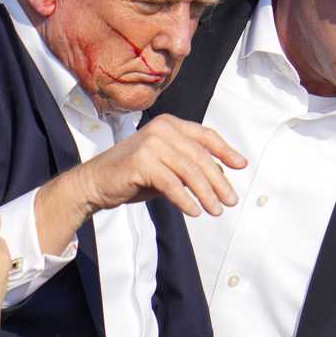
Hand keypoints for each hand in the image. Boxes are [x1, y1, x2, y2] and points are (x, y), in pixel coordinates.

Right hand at [34, 114, 245, 253]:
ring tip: (216, 211)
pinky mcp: (141, 162)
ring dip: (206, 194)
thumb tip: (221, 177)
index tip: (241, 165)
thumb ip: (189, 166)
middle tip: (231, 201)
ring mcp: (150, 143)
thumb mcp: (166, 167)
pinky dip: (185, 200)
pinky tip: (195, 212)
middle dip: (219, 181)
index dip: (225, 151)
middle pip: (200, 156)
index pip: (205, 135)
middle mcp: (162, 129)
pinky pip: (172, 184)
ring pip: (189, 171)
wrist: (95, 183)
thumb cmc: (133, 176)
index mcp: (169, 124)